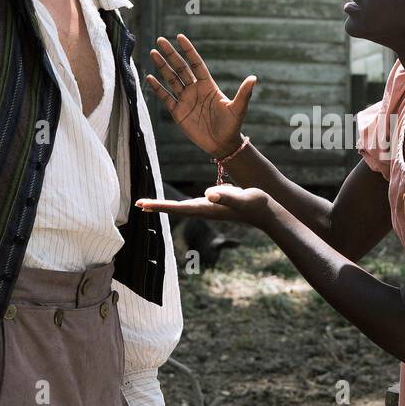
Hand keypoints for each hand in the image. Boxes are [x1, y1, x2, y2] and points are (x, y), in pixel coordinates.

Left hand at [136, 184, 273, 229]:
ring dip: (165, 206)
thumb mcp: (241, 197)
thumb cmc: (255, 203)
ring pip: (181, 208)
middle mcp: (205, 210)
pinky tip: (176, 204)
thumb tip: (208, 193)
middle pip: (175, 209)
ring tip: (149, 204)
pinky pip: (190, 205)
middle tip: (138, 204)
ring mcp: (209, 208)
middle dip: (157, 206)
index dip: (159, 205)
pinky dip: (177, 204)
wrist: (266, 212)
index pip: (177, 207)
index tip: (141, 204)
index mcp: (206, 208)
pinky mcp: (214, 205)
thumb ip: (226, 195)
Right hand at [145, 33, 255, 157]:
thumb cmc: (232, 126)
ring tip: (153, 53)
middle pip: (180, 68)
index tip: (179, 37)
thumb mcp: (238, 108)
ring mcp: (185, 100)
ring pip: (171, 79)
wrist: (222, 145)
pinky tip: (150, 77)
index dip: (188, 51)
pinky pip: (166, 97)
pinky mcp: (178, 112)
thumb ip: (244, 93)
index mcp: (208, 85)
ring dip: (162, 67)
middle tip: (160, 40)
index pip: (196, 64)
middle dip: (170, 54)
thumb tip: (254, 78)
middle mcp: (195, 90)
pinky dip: (158, 88)